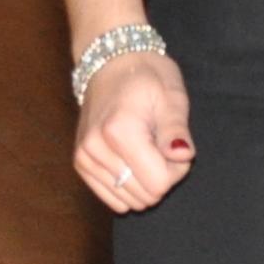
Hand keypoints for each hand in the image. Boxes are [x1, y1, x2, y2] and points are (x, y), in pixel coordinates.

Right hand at [72, 52, 194, 211]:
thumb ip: (175, 130)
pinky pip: (112, 198)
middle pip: (145, 196)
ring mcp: (84, 158)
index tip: (175, 145)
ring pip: (128, 201)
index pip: (158, 183)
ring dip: (145, 181)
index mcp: (120, 131)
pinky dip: (128, 186)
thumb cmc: (147, 76)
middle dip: (163, 176)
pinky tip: (132, 161)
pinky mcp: (80, 164)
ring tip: (147, 149)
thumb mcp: (171, 95)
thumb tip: (182, 156)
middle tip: (162, 145)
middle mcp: (95, 149)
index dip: (176, 169)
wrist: (111, 63)